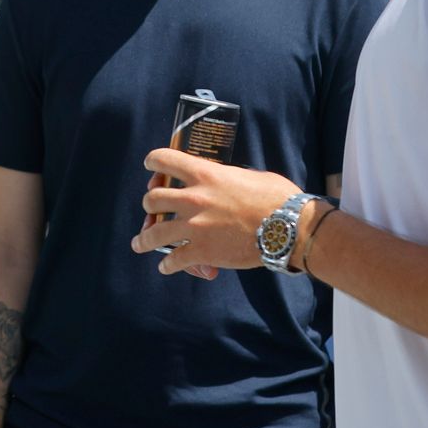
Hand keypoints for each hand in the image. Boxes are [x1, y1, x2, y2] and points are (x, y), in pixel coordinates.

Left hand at [131, 149, 299, 273]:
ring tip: (139, 244)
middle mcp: (193, 198)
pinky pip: (174, 260)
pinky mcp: (202, 252)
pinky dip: (167, 265)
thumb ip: (229, 177)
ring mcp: (194, 227)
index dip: (153, 162)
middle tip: (152, 209)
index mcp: (204, 174)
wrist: (288, 227)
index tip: (150, 166)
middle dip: (149, 204)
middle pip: (153, 198)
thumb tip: (226, 181)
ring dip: (144, 238)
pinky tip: (166, 267)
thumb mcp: (249, 175)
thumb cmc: (276, 197)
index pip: (165, 160)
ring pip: (154, 232)